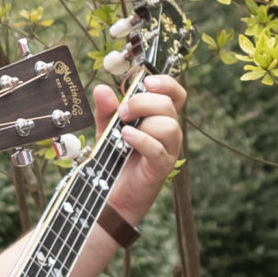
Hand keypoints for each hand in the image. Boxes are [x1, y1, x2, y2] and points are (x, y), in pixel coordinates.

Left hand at [98, 73, 187, 220]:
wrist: (111, 194)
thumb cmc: (114, 159)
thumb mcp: (106, 129)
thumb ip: (105, 110)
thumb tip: (102, 89)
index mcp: (159, 118)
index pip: (176, 94)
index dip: (166, 84)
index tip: (146, 82)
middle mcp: (169, 132)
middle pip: (168, 105)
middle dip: (142, 102)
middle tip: (122, 111)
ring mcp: (168, 150)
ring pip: (169, 125)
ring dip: (143, 121)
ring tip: (122, 129)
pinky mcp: (161, 167)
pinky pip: (158, 148)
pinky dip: (141, 139)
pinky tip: (125, 138)